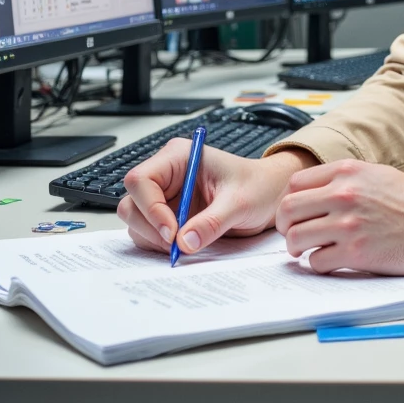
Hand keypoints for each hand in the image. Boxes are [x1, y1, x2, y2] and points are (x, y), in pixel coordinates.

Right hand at [118, 142, 315, 255]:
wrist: (271, 195)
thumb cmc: (258, 186)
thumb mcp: (239, 203)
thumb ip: (212, 222)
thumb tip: (185, 242)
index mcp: (179, 157)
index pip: (141, 179)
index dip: (150, 208)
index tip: (172, 232)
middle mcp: (167, 175)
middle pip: (132, 201)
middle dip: (150, 227)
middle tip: (176, 244)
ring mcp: (166, 196)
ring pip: (136, 220)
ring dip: (154, 238)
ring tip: (185, 243)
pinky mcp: (169, 215)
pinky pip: (149, 233)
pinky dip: (159, 245)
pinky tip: (184, 244)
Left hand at [275, 158, 403, 274]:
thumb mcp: (375, 174)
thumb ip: (343, 179)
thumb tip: (314, 192)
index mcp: (346, 171)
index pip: (294, 184)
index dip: (288, 201)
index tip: (294, 213)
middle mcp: (343, 195)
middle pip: (287, 210)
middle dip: (284, 225)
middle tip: (292, 234)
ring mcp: (348, 225)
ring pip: (296, 238)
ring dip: (297, 247)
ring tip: (307, 250)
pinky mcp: (356, 254)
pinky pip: (317, 262)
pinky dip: (318, 264)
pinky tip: (330, 260)